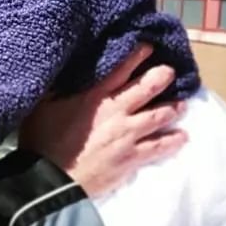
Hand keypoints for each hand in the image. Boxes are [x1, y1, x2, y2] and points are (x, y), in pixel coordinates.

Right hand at [19, 45, 186, 196]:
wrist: (51, 179)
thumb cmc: (43, 139)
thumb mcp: (44, 104)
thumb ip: (59, 87)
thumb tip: (65, 70)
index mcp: (94, 96)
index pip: (121, 70)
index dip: (137, 56)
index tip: (148, 46)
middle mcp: (116, 111)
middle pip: (147, 88)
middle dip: (161, 76)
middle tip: (170, 71)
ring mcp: (127, 135)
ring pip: (159, 116)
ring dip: (173, 107)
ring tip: (182, 103)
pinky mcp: (132, 158)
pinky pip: (159, 147)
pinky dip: (173, 141)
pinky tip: (182, 137)